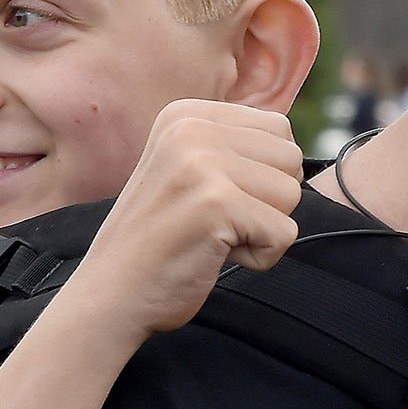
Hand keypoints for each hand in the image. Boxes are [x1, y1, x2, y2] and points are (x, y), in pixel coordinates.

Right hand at [59, 100, 302, 343]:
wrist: (110, 293)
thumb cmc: (157, 241)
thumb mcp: (186, 171)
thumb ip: (233, 150)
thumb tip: (297, 152)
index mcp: (186, 115)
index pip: (277, 127)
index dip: (262, 175)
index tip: (212, 198)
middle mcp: (192, 129)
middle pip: (290, 158)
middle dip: (267, 201)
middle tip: (214, 221)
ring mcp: (203, 164)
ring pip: (291, 194)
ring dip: (262, 229)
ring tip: (211, 237)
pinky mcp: (218, 203)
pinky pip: (284, 233)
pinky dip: (260, 257)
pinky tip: (214, 255)